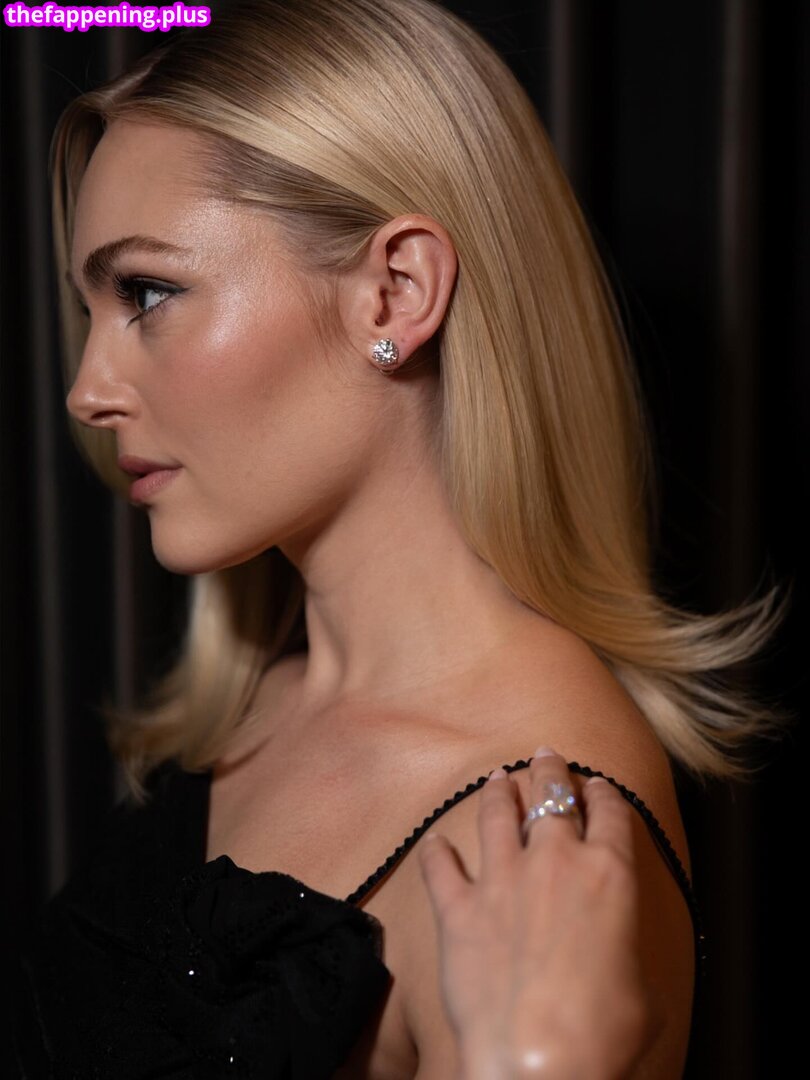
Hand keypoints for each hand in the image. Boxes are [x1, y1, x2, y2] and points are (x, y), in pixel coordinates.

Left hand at [416, 748, 663, 1079]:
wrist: (538, 1059)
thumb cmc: (602, 1032)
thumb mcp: (642, 989)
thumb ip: (624, 951)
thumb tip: (617, 958)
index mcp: (609, 875)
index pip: (610, 814)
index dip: (604, 793)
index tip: (597, 784)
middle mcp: (555, 862)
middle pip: (551, 797)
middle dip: (550, 770)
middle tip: (546, 754)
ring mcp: (502, 879)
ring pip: (496, 814)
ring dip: (497, 792)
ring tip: (497, 778)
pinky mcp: (459, 908)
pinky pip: (441, 867)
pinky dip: (436, 852)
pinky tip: (435, 842)